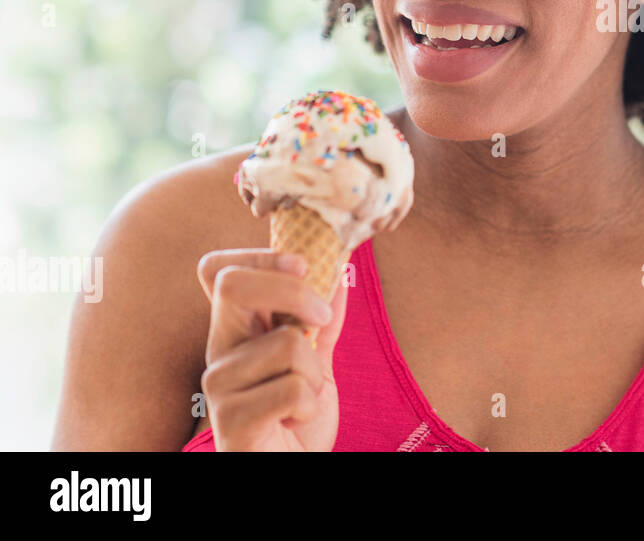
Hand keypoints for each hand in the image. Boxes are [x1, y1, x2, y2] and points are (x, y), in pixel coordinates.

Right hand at [195, 249, 347, 450]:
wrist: (290, 468)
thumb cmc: (295, 417)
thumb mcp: (314, 360)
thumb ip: (322, 320)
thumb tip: (342, 270)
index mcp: (235, 330)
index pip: (218, 271)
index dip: (259, 256)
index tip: (303, 265)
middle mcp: (218, 351)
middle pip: (235, 285)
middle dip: (294, 292)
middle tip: (321, 318)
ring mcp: (219, 386)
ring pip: (286, 343)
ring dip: (314, 373)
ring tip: (302, 399)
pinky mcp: (231, 420)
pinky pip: (292, 389)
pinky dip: (309, 404)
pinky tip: (293, 421)